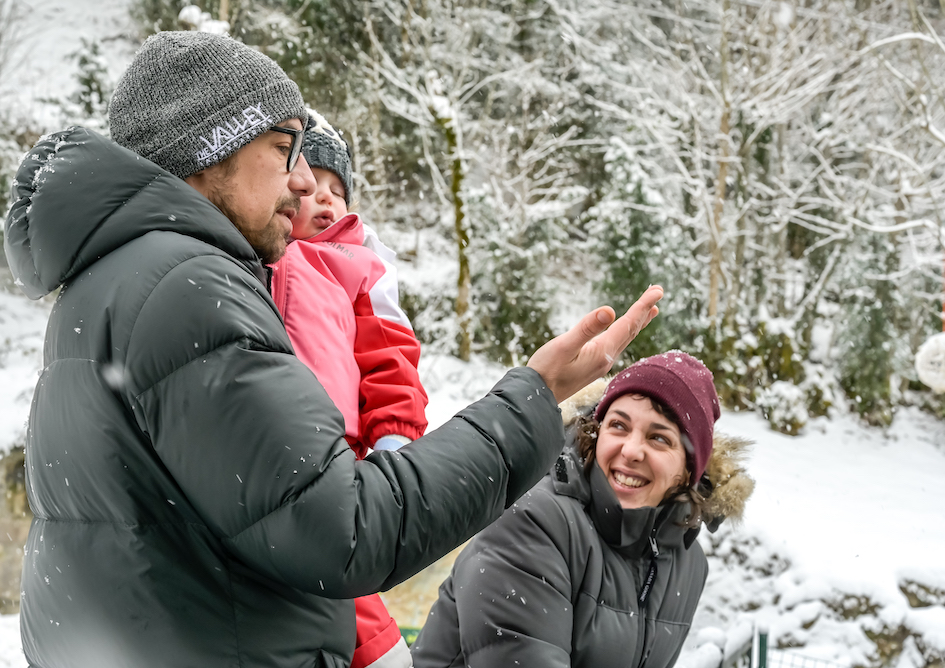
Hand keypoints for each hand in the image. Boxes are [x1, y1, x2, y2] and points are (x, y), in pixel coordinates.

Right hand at [526, 285, 662, 402]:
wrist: (537, 397)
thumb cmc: (545, 370)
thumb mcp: (564, 345)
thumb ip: (586, 328)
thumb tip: (610, 310)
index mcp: (602, 351)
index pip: (627, 324)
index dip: (643, 306)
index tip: (658, 289)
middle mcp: (606, 359)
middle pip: (631, 331)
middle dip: (645, 310)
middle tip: (658, 292)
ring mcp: (600, 364)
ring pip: (625, 339)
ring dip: (637, 323)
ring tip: (650, 311)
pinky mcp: (593, 367)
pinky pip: (616, 345)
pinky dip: (625, 333)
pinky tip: (622, 332)